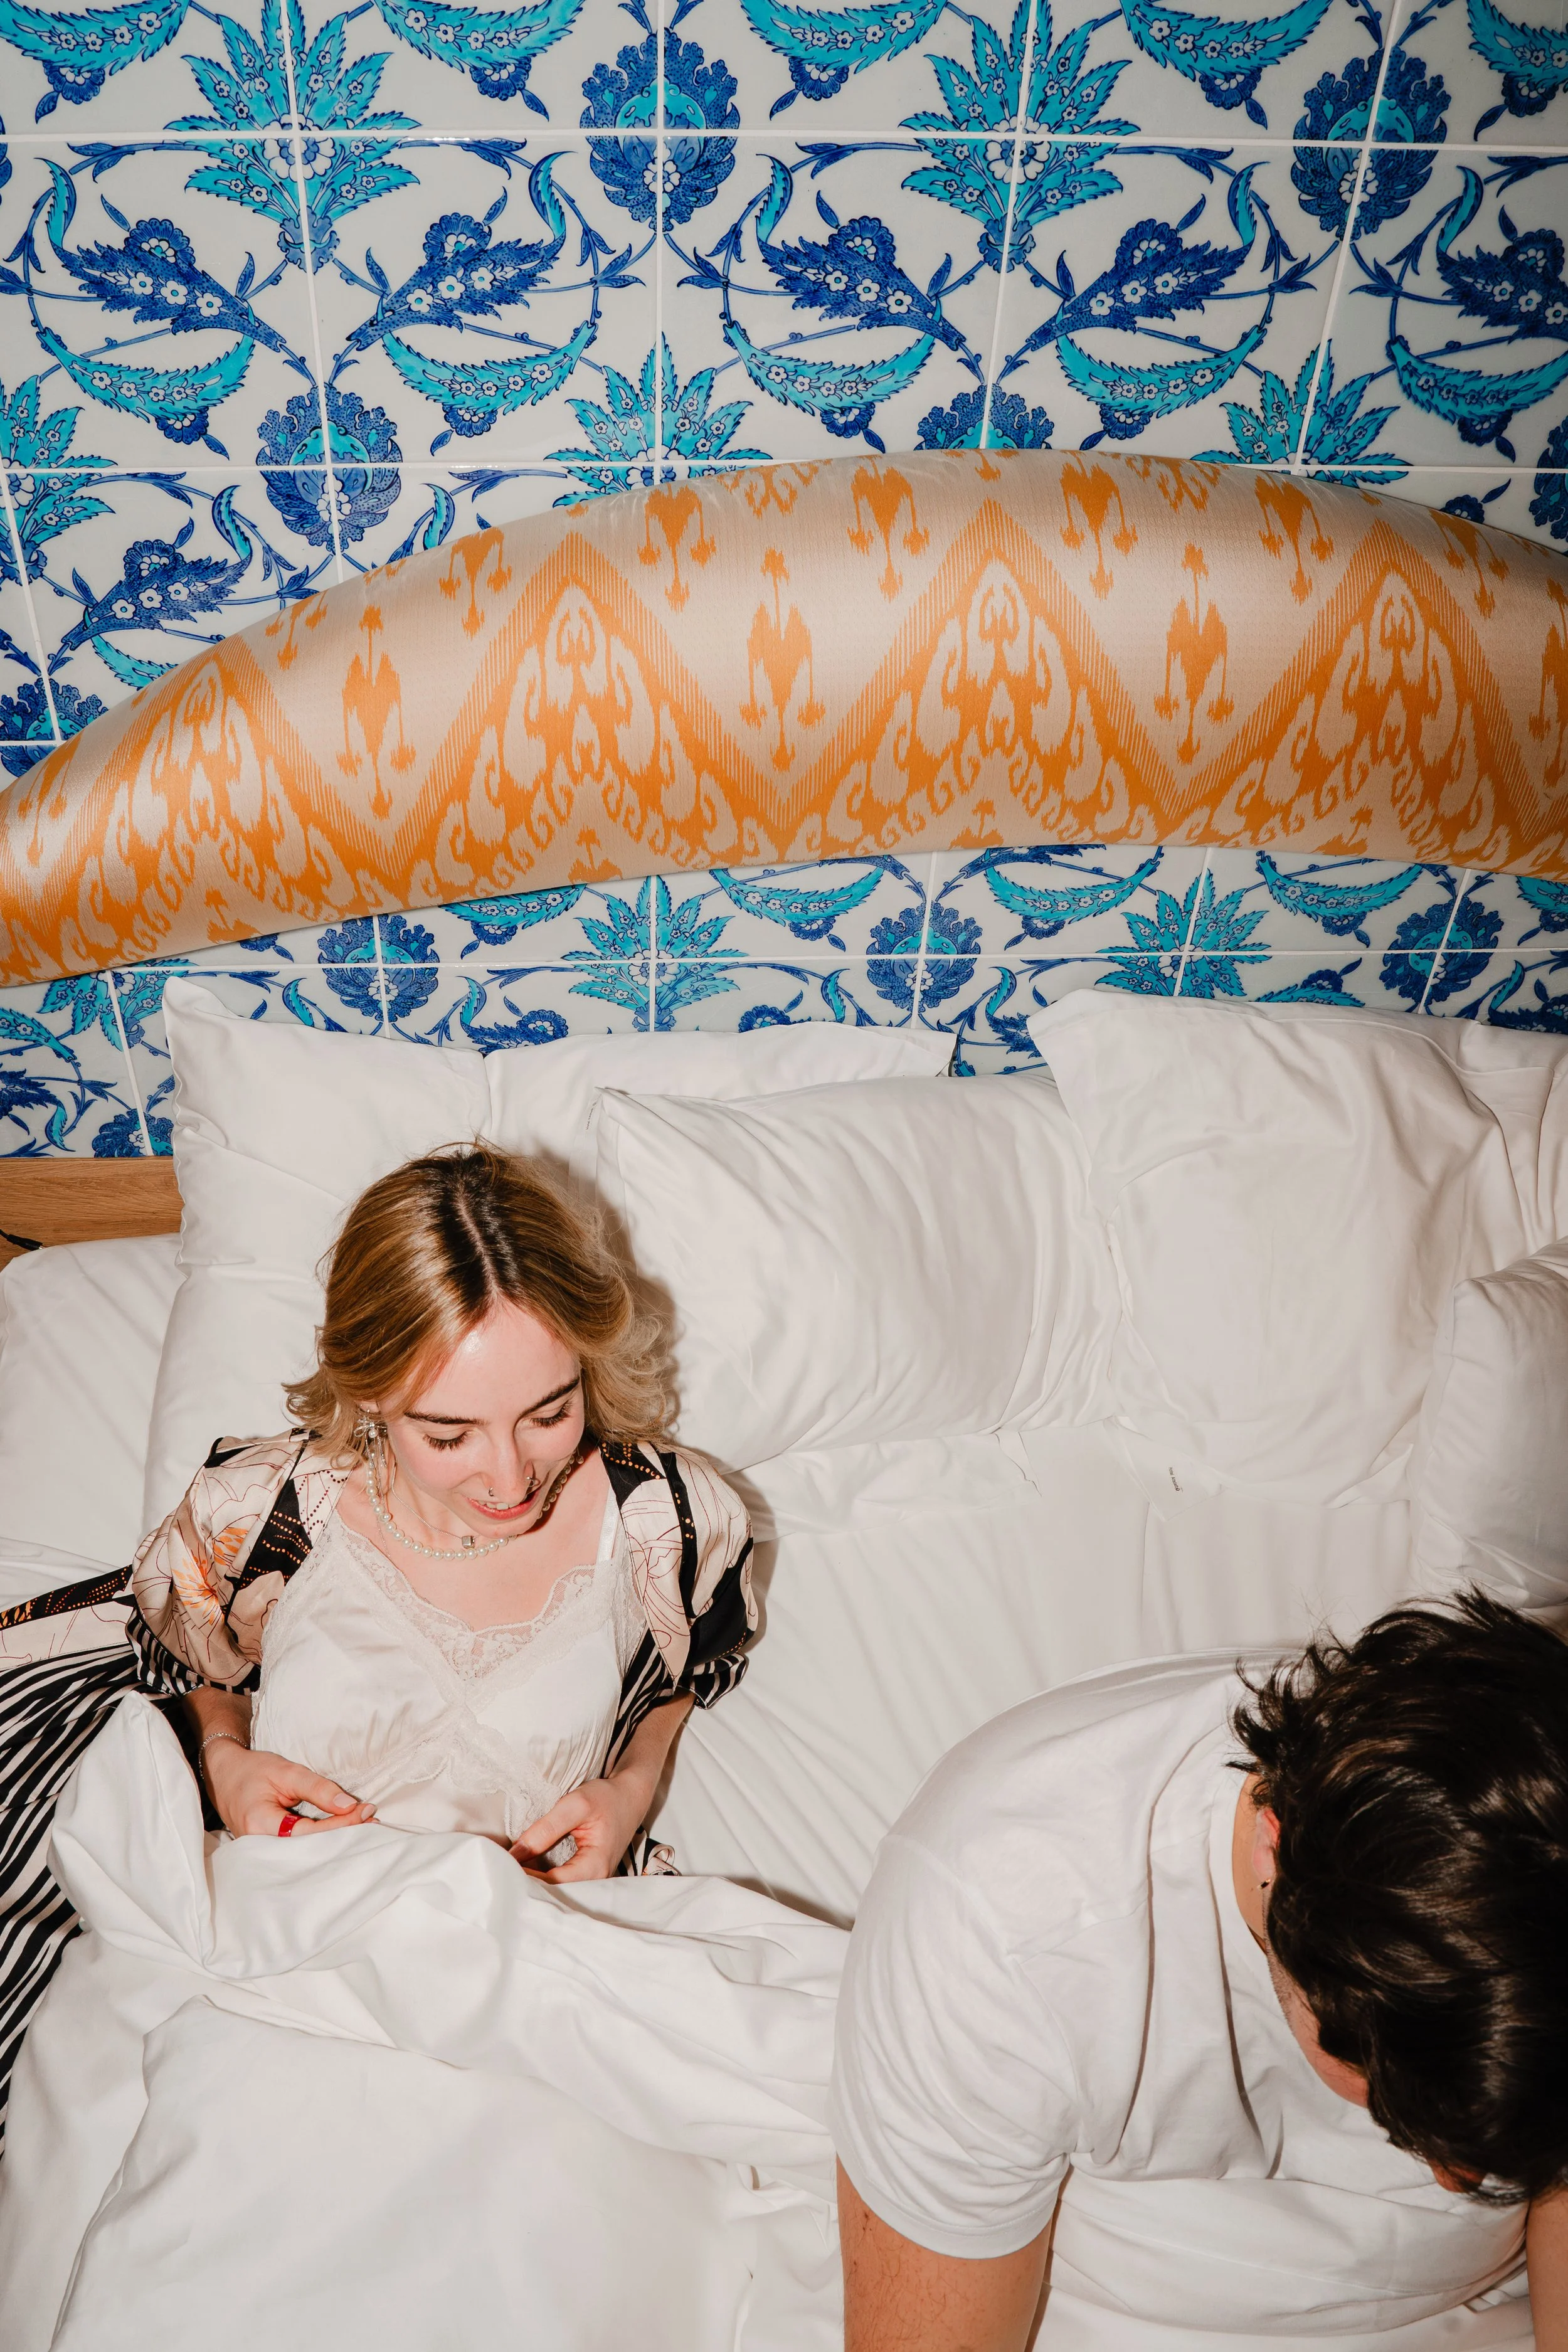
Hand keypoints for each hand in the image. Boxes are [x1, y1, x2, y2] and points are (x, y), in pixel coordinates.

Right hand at [202, 1739, 375, 1838]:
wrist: (224, 1776)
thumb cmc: (253, 1770)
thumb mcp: (286, 1771)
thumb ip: (317, 1788)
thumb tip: (349, 1805)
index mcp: (259, 1824)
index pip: (308, 1832)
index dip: (340, 1824)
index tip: (365, 1810)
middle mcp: (258, 1846)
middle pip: (309, 1849)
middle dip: (342, 1836)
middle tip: (372, 1821)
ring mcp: (262, 1852)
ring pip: (306, 1853)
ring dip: (335, 1840)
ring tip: (364, 1827)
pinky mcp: (269, 1851)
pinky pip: (299, 1850)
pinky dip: (322, 1841)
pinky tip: (343, 1834)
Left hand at [510, 1772, 649, 1881]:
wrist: (630, 1796)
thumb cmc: (607, 1798)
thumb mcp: (575, 1806)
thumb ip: (545, 1829)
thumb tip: (514, 1853)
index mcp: (595, 1867)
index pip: (550, 1883)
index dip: (524, 1876)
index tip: (499, 1866)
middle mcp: (595, 1881)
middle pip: (552, 1892)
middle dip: (525, 1883)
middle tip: (498, 1871)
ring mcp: (591, 1880)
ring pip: (554, 1889)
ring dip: (531, 1881)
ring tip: (506, 1870)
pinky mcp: (585, 1874)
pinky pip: (559, 1881)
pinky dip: (540, 1876)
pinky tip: (523, 1868)